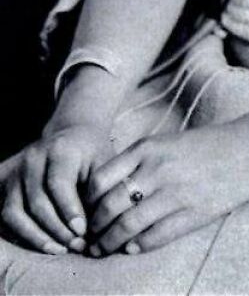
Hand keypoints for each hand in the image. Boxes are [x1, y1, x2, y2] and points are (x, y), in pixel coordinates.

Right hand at [0, 123, 108, 253]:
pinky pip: (5, 216)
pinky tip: (43, 243)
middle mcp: (33, 158)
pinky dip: (20, 234)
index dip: (69, 211)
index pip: (58, 184)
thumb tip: (95, 227)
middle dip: (57, 229)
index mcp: (60, 149)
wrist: (73, 135)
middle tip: (76, 245)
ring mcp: (16, 171)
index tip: (82, 232)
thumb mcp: (103, 164)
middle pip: (36, 201)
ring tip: (59, 249)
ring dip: (36, 236)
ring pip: (14, 212)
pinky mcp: (6, 183)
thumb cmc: (92, 155)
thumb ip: (100, 191)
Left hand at [85, 126, 248, 254]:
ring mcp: (174, 193)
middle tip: (90, 239)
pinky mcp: (191, 213)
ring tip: (104, 250)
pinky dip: (138, 246)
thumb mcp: (166, 143)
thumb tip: (108, 190)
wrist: (248, 150)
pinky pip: (155, 237)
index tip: (86, 213)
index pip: (100, 180)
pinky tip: (132, 249)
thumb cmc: (205, 146)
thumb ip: (138, 161)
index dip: (87, 203)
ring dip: (110, 243)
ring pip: (128, 226)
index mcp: (147, 149)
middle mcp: (156, 170)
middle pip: (109, 207)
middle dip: (94, 229)